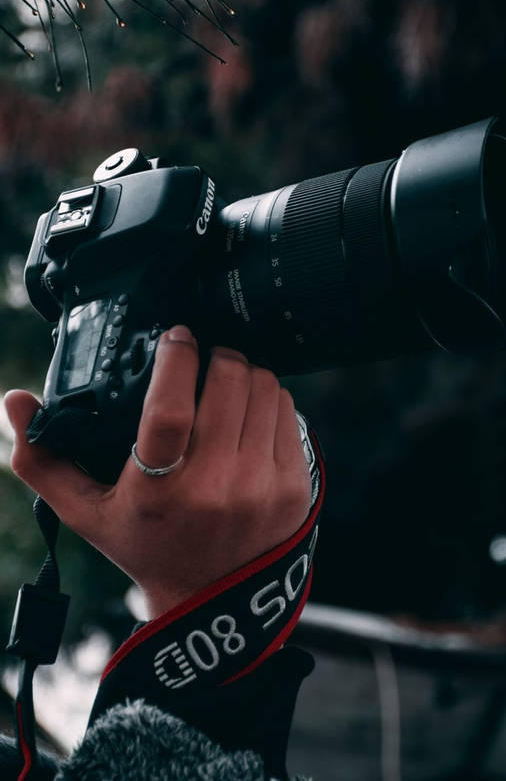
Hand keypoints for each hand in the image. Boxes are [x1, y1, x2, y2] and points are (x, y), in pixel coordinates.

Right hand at [4, 325, 310, 618]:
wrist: (213, 605)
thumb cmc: (144, 547)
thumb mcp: (87, 513)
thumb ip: (44, 461)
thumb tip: (13, 400)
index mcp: (159, 491)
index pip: (168, 409)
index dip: (175, 359)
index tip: (174, 336)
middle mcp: (216, 488)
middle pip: (229, 382)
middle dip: (215, 356)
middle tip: (202, 359)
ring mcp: (262, 488)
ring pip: (264, 388)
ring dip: (245, 374)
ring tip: (225, 384)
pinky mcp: (296, 489)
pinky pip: (289, 413)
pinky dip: (269, 400)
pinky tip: (250, 411)